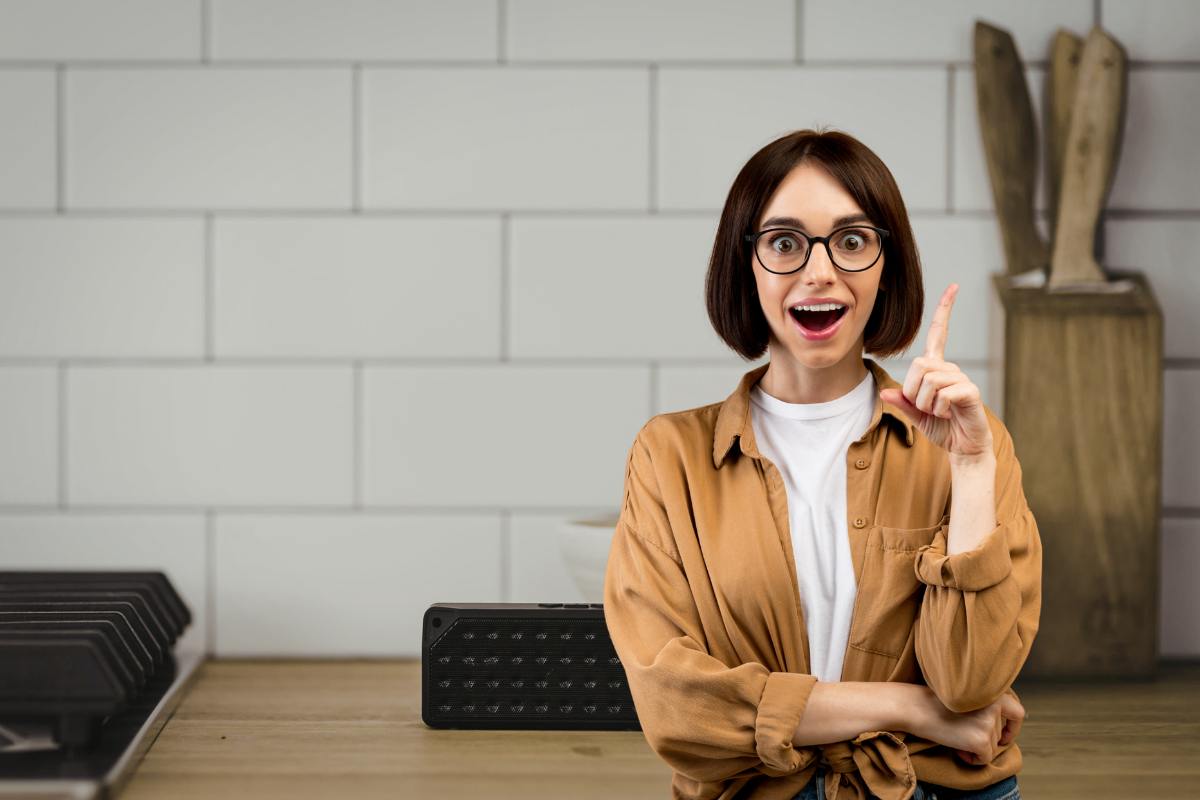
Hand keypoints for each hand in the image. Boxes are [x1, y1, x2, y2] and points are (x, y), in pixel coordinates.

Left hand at [878, 284, 993, 459]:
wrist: (963, 447)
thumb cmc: (941, 427)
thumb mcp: (915, 414)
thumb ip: (902, 402)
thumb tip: (886, 392)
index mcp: (937, 369)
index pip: (940, 334)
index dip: (945, 310)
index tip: (954, 287)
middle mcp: (950, 368)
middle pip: (918, 365)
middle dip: (913, 392)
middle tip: (926, 407)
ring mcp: (961, 379)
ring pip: (927, 382)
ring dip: (926, 404)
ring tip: (940, 412)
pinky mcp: (969, 391)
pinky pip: (942, 394)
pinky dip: (938, 410)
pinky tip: (949, 414)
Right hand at [917, 689, 1025, 765]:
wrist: (916, 707)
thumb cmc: (935, 703)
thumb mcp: (967, 698)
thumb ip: (986, 707)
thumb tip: (1002, 733)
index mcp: (992, 692)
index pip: (1017, 712)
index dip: (1012, 728)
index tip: (1002, 735)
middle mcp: (994, 705)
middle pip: (1000, 733)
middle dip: (983, 738)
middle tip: (961, 732)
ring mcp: (989, 723)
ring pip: (992, 747)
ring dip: (976, 747)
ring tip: (955, 736)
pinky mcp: (981, 740)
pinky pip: (985, 759)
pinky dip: (972, 759)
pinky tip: (957, 749)